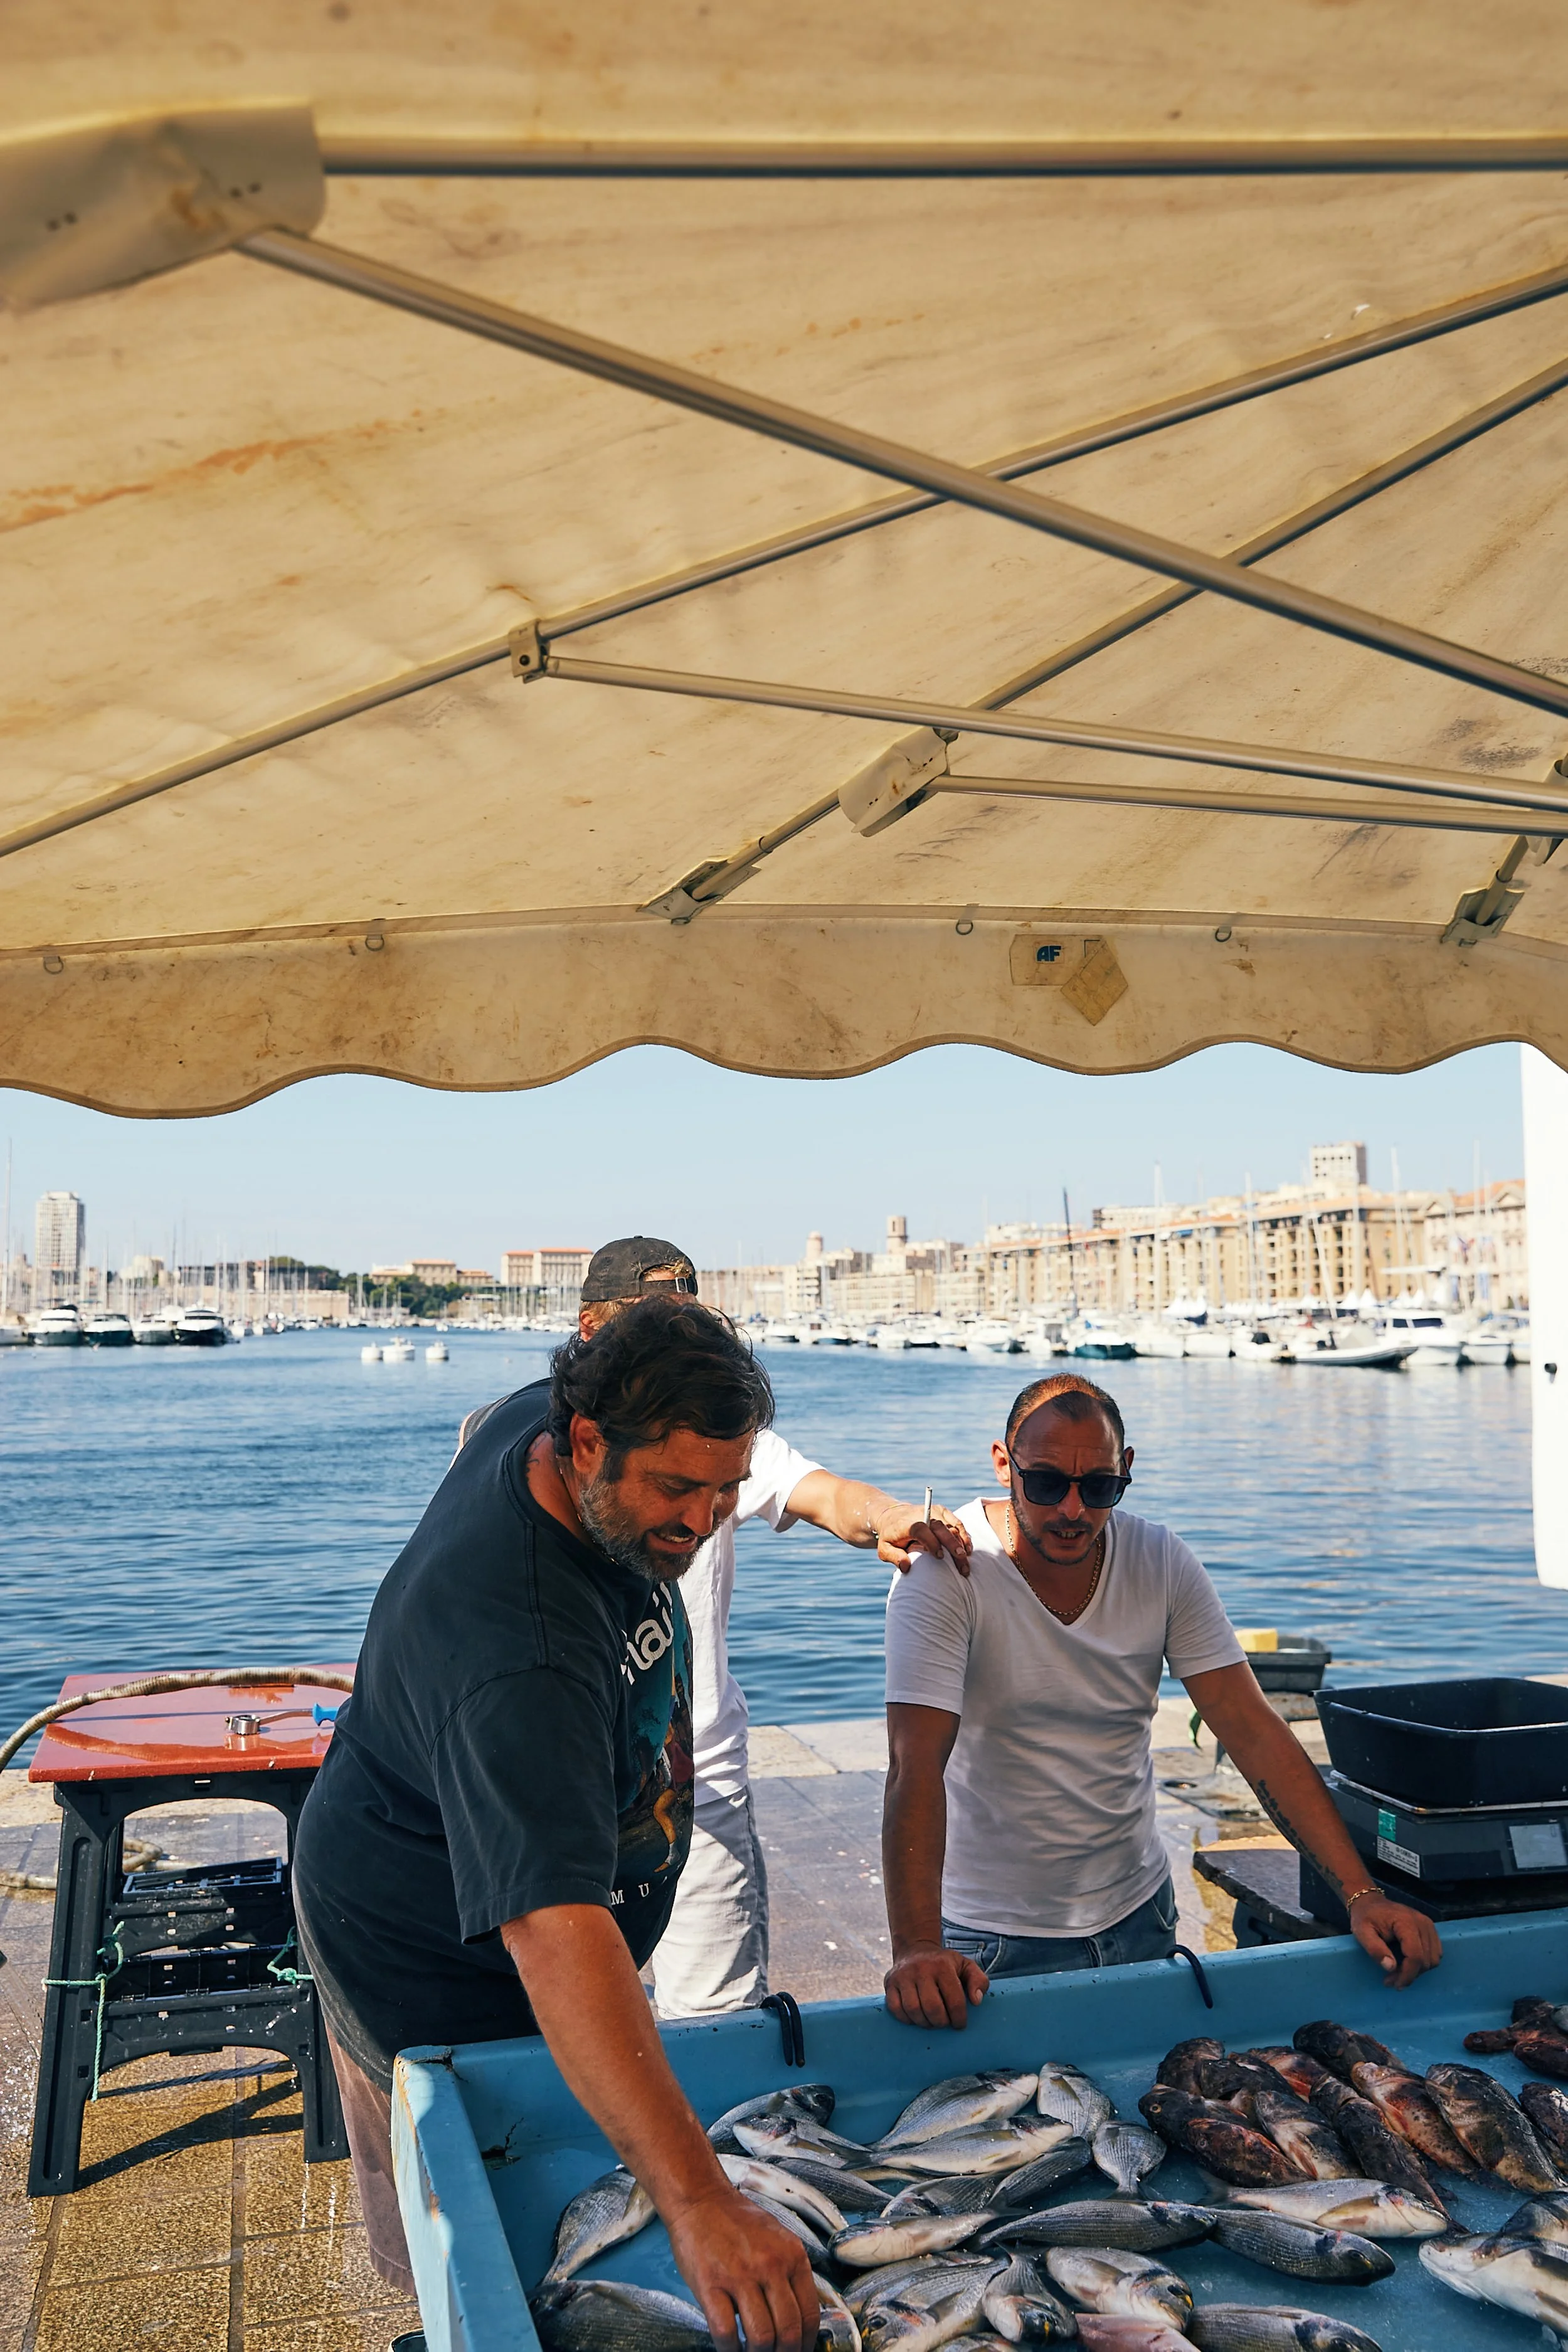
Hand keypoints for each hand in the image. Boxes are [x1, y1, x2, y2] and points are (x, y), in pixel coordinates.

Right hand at [664, 2182, 818, 2351]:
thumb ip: (790, 2274)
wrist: (701, 2198)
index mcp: (792, 2255)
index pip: (810, 2315)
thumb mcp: (777, 2240)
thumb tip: (799, 2320)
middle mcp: (771, 2265)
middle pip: (788, 2331)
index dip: (806, 2344)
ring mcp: (740, 2275)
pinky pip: (726, 2332)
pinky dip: (730, 2351)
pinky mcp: (710, 2283)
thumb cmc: (737, 2221)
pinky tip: (730, 2349)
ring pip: (761, 2337)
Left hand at [877, 1502, 972, 1573]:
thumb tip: (905, 1567)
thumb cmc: (890, 1536)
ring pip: (952, 1526)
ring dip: (962, 1543)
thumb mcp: (884, 1548)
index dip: (931, 1542)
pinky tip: (968, 1549)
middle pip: (941, 1528)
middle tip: (961, 1560)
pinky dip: (964, 1535)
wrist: (894, 1515)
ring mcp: (935, 1511)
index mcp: (908, 1524)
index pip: (922, 1529)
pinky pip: (957, 1523)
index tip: (939, 1556)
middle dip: (952, 1544)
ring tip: (966, 1561)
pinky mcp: (943, 1511)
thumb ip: (893, 1557)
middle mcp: (924, 1514)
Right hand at [884, 1942, 987, 2026]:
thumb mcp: (965, 1965)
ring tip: (932, 2021)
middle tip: (944, 2023)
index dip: (959, 2018)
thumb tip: (976, 2001)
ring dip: (925, 2023)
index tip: (960, 2023)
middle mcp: (921, 1969)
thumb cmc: (944, 1964)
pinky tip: (916, 2017)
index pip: (954, 2000)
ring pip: (913, 2010)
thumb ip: (979, 1981)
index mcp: (942, 1966)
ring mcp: (903, 1976)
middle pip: (932, 2008)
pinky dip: (907, 2019)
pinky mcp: (889, 1983)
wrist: (915, 1950)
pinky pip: (896, 2009)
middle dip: (941, 2023)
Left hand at [1347, 1892, 1442, 1987]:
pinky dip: (1423, 1963)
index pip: (1415, 1955)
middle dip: (1410, 1975)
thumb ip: (1375, 1949)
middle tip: (1391, 1979)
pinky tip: (1407, 1964)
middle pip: (1426, 1960)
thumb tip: (1390, 1967)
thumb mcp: (1362, 1932)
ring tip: (1398, 1973)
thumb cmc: (1365, 1917)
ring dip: (1418, 1971)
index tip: (1394, 1985)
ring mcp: (1428, 1925)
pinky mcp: (1430, 1929)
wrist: (1370, 1902)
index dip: (1407, 1975)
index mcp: (1406, 1922)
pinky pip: (1435, 1953)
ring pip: (1433, 1959)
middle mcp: (1422, 1923)